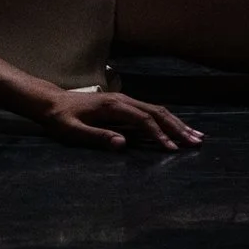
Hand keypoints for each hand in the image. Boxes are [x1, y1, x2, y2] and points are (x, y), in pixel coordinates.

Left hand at [29, 88, 202, 151]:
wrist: (50, 102)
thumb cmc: (61, 119)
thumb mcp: (73, 131)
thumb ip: (97, 137)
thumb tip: (123, 144)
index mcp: (112, 106)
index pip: (143, 120)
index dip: (160, 135)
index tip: (173, 149)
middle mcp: (122, 100)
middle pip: (156, 111)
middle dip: (177, 127)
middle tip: (197, 141)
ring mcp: (123, 100)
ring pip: (156, 109)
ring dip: (176, 122)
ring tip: (195, 135)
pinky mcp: (123, 104)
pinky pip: (149, 110)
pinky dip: (166, 119)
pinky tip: (175, 127)